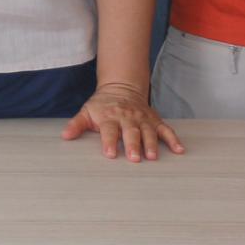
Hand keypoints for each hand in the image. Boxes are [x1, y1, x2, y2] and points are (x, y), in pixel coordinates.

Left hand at [61, 82, 185, 161]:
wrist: (121, 87)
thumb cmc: (102, 105)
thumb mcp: (87, 112)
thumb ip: (77, 124)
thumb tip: (64, 136)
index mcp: (110, 117)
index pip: (109, 130)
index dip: (108, 142)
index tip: (109, 154)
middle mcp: (128, 119)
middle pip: (130, 132)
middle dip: (132, 145)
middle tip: (134, 158)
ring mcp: (143, 119)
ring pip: (148, 132)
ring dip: (151, 144)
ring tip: (153, 156)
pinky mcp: (154, 120)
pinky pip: (166, 130)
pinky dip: (173, 139)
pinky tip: (179, 150)